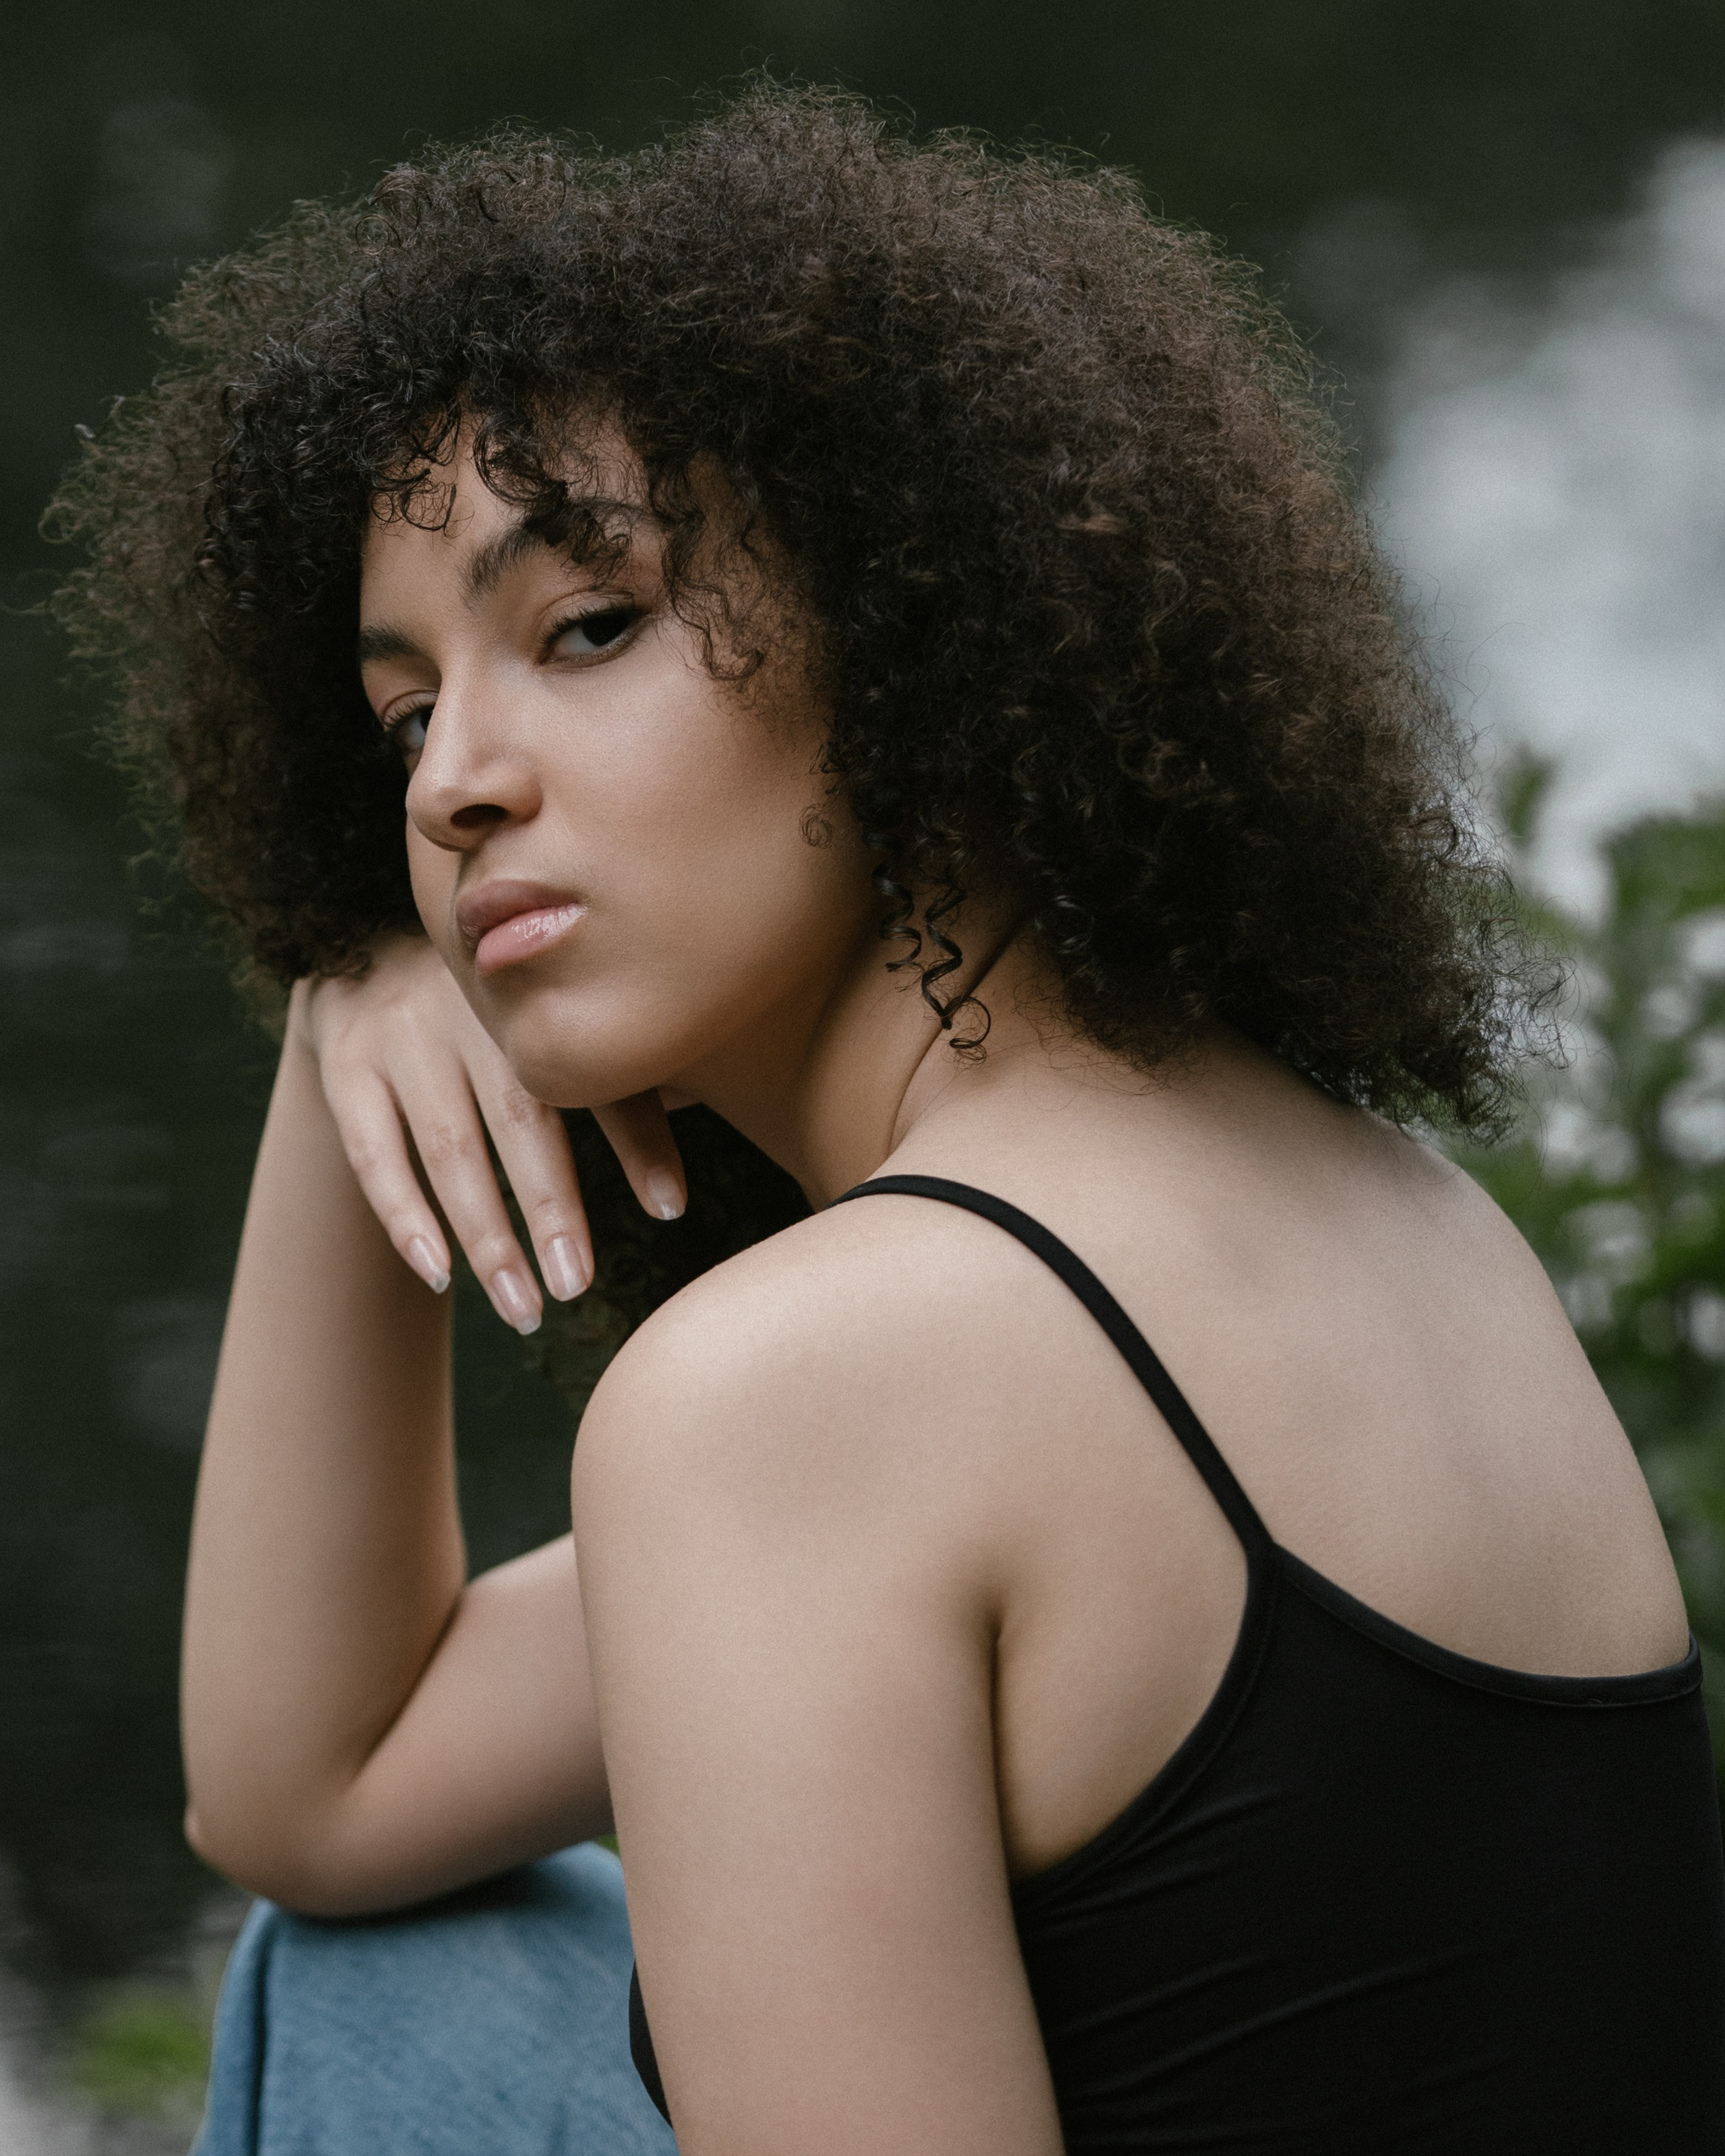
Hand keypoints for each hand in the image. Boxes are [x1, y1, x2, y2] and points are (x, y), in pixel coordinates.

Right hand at [289, 933, 686, 1333]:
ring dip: (487, 1237)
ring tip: (525, 1309)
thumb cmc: (495, 1008)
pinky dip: (404, 1216)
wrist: (368, 945)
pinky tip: (437, 1273)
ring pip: (448, 1149)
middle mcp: (471, 1005)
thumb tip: (681, 1180)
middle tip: (577, 1287)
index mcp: (544, 996)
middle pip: (520, 1118)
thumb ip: (618, 1072)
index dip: (640, 1142)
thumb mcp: (554, 1019)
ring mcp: (403, 1031)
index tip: (671, 1211)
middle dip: (551, 1210)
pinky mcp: (345, 1060)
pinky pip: (373, 1151)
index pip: (598, 1077)